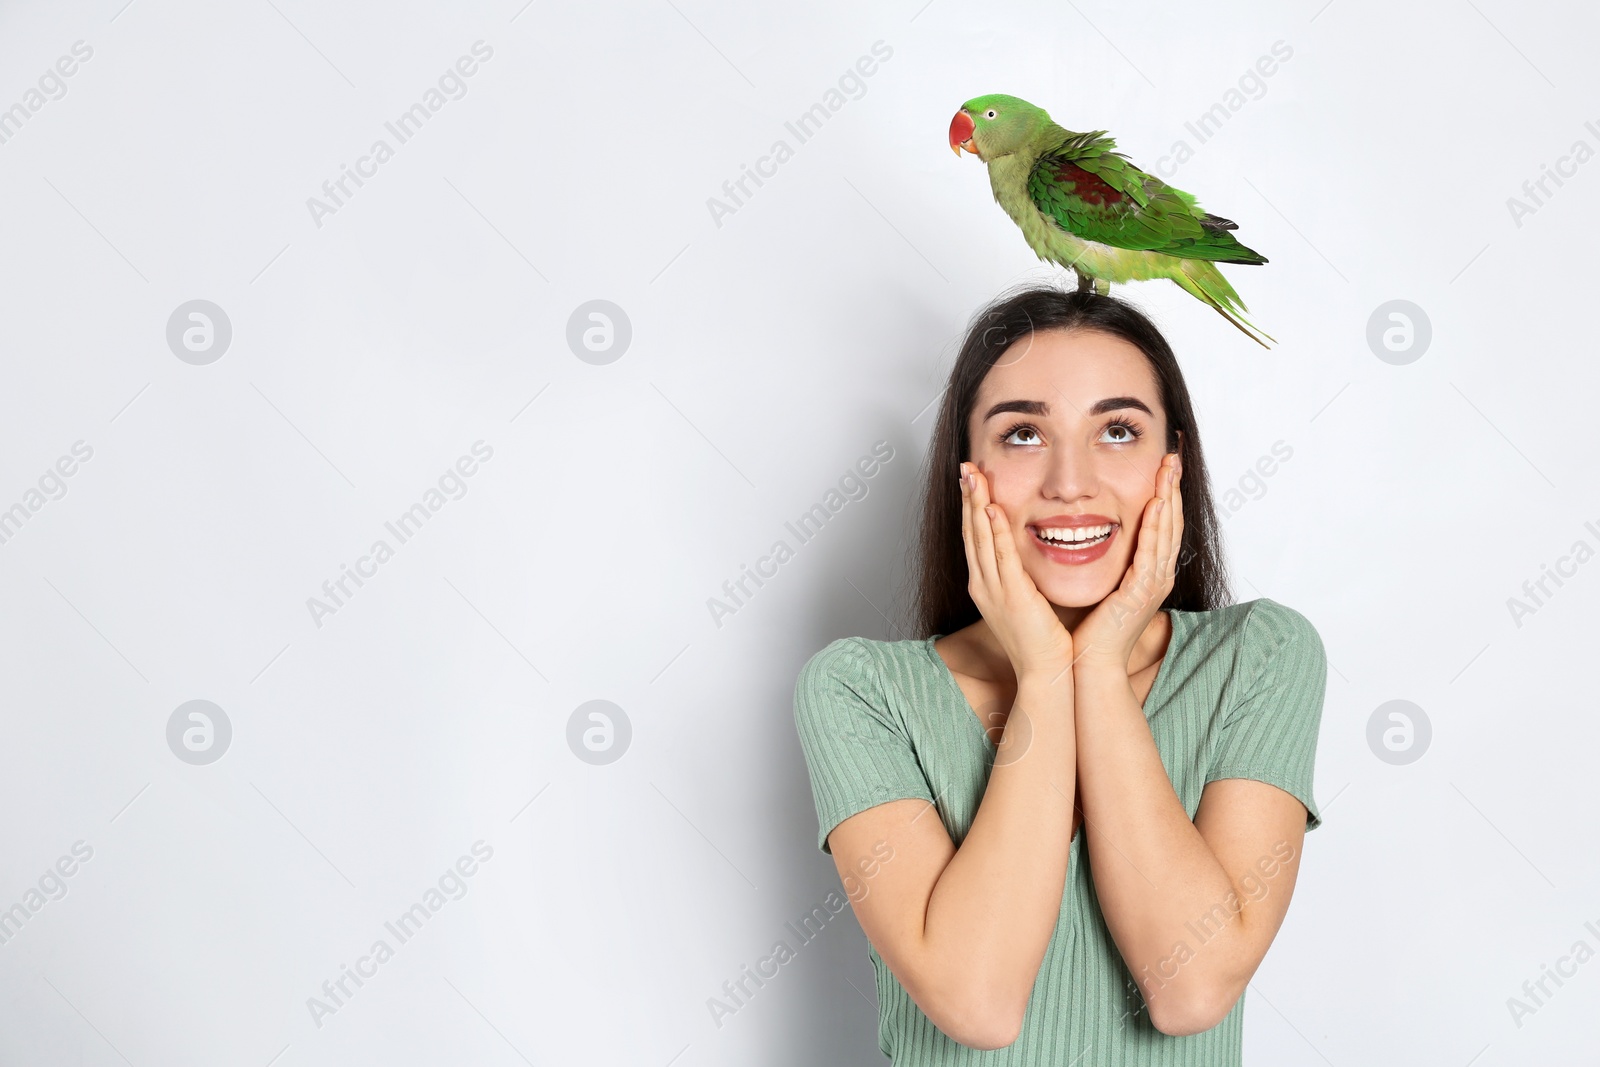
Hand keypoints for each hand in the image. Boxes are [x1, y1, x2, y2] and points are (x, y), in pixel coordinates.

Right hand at [959, 461, 1074, 678]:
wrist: (1044, 671)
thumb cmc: (1041, 640)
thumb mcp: (1026, 599)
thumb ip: (1022, 574)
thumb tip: (1029, 551)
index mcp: (986, 585)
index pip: (974, 537)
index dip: (971, 507)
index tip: (971, 480)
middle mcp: (983, 584)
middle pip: (970, 532)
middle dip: (967, 497)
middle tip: (965, 467)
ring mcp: (994, 590)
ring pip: (980, 539)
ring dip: (976, 505)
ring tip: (973, 476)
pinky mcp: (1012, 596)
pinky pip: (1001, 558)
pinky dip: (995, 532)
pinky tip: (992, 510)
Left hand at [1069, 451, 1184, 672]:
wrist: (1092, 662)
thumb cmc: (1094, 627)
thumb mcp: (1107, 583)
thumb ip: (1111, 560)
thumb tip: (1098, 533)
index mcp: (1150, 572)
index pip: (1163, 524)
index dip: (1166, 493)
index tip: (1164, 464)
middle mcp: (1158, 575)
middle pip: (1172, 522)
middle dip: (1172, 487)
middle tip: (1173, 455)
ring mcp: (1153, 584)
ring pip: (1166, 532)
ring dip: (1168, 497)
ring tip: (1168, 468)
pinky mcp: (1141, 593)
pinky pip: (1151, 553)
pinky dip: (1155, 527)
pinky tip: (1156, 505)